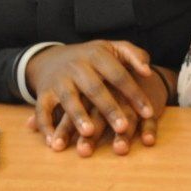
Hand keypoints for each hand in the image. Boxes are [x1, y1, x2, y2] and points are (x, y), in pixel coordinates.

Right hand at [25, 40, 166, 157]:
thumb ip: (135, 55)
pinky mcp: (43, 93)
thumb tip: (148, 72)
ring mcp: (59, 80)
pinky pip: (42, 110)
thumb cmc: (94, 58)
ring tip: (89, 133)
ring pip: (69, 98)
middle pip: (95, 88)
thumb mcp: (114, 49)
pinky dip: (45, 126)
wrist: (53, 58)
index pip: (119, 75)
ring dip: (78, 116)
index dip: (134, 94)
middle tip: (123, 127)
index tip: (149, 113)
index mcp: (98, 55)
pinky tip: (54, 142)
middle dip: (109, 108)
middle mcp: (77, 66)